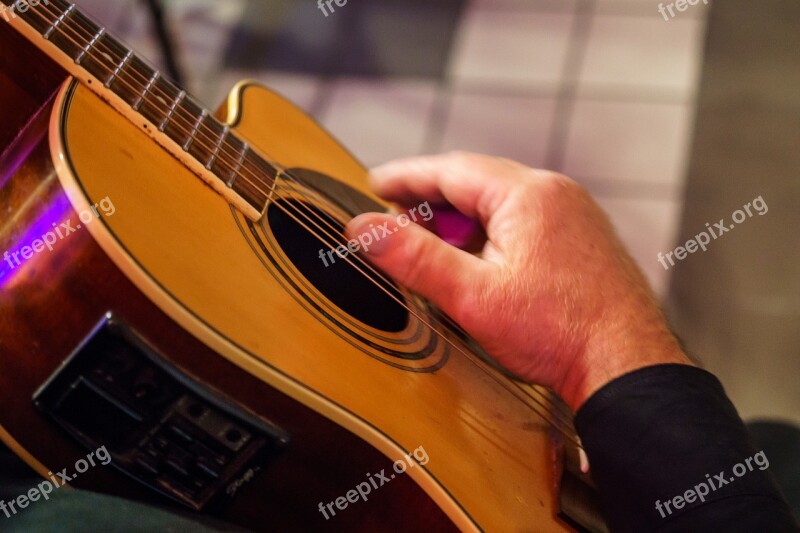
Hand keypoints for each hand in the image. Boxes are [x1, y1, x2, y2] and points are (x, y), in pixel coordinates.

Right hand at [345, 152, 690, 410]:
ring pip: (500, 201)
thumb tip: (364, 228)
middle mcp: (556, 193)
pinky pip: (524, 219)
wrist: (627, 364)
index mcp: (528, 194)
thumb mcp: (472, 296)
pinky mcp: (581, 237)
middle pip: (476, 182)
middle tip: (396, 220)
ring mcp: (574, 214)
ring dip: (461, 219)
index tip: (376, 182)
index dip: (406, 176)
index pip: (450, 169)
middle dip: (431, 199)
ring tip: (434, 249)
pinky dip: (491, 231)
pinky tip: (479, 261)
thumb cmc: (562, 333)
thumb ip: (414, 258)